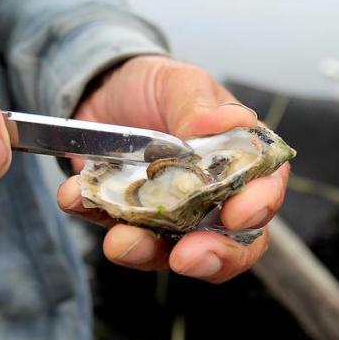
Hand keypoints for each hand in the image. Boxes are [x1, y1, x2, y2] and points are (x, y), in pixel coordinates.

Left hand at [57, 56, 289, 282]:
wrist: (100, 90)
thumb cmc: (154, 85)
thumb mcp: (178, 82)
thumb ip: (199, 106)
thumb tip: (226, 122)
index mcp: (240, 162)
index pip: (264, 192)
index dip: (258, 207)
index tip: (237, 214)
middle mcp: (211, 199)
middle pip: (230, 244)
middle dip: (212, 256)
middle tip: (185, 258)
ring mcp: (169, 217)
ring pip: (169, 252)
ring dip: (145, 251)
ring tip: (119, 241)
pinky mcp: (126, 221)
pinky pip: (113, 231)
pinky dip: (94, 218)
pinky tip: (74, 197)